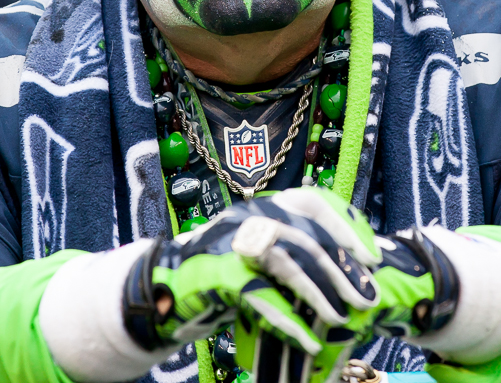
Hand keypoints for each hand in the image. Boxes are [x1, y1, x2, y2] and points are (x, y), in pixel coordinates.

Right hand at [122, 187, 380, 369]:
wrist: (172, 281)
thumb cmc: (226, 266)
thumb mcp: (263, 244)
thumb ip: (294, 244)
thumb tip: (346, 262)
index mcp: (265, 204)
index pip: (313, 202)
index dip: (346, 228)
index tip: (371, 255)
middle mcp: (251, 216)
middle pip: (308, 238)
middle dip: (342, 271)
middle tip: (369, 297)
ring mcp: (235, 244)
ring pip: (289, 267)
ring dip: (321, 296)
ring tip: (344, 320)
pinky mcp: (221, 276)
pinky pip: (264, 300)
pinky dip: (289, 321)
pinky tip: (310, 341)